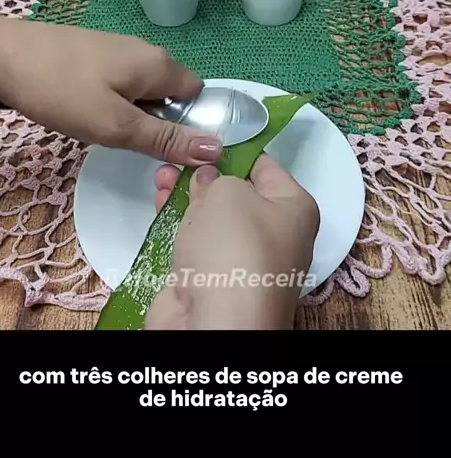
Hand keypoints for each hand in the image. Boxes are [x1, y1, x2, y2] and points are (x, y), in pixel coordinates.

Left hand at [0, 13, 221, 165]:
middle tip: (133, 150)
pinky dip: (113, 106)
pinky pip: (122, 87)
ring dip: (133, 118)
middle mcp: (147, 53)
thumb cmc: (63, 91)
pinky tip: (90, 118)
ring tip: (107, 135)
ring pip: (144, 94)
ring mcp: (120, 52)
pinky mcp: (97, 57)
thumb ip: (167, 139)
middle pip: (171, 97)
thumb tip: (217, 149)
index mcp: (160, 66)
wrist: (3, 57)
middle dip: (159, 125)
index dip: (190, 127)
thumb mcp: (117, 125)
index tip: (169, 153)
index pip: (198, 98)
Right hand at [146, 155, 319, 329]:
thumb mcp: (228, 192)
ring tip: (162, 175)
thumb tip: (208, 179)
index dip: (235, 148)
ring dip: (187, 195)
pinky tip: (161, 202)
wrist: (216, 322)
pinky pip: (196, 240)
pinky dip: (179, 221)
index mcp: (295, 209)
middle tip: (178, 156)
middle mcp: (275, 235)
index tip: (206, 135)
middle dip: (206, 173)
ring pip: (213, 217)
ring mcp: (243, 259)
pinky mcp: (212, 278)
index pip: (267, 166)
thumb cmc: (234, 246)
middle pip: (238, 193)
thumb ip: (216, 176)